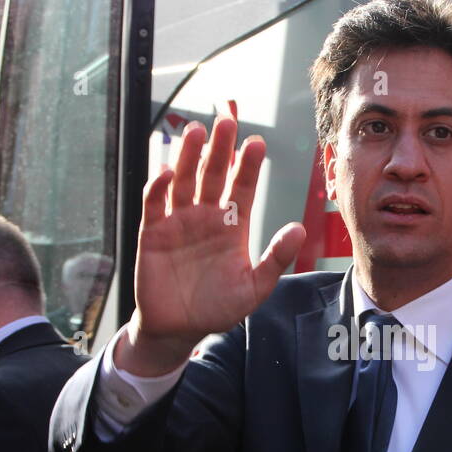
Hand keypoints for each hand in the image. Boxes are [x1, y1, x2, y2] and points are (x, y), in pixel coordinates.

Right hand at [121, 113, 305, 373]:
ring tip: (196, 132)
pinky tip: (167, 172)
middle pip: (213, 175)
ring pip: (184, 181)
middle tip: (226, 121)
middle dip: (220, 149)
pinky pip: (155, 204)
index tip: (257, 143)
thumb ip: (275, 259)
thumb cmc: (218, 309)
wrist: (179, 330)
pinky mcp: (152, 233)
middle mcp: (206, 216)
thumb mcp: (254, 288)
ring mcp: (178, 222)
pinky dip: (159, 187)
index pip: (243, 188)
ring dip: (189, 157)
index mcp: (232, 226)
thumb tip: (299, 229)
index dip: (248, 166)